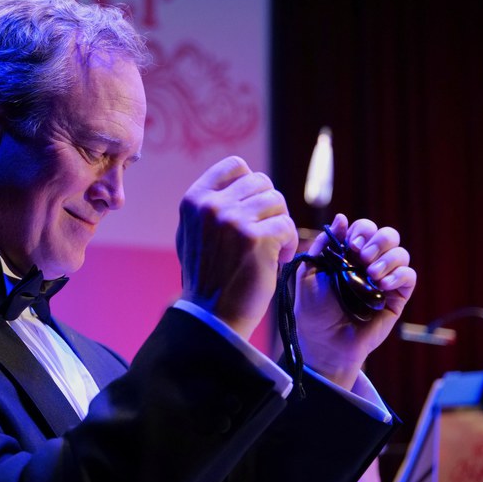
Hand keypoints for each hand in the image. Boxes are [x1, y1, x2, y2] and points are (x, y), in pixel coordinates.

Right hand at [177, 157, 297, 338]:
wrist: (211, 316)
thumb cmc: (207, 276)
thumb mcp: (194, 232)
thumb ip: (211, 205)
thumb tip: (237, 181)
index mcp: (194, 199)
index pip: (235, 165)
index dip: (250, 183)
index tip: (251, 207)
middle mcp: (211, 205)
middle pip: (262, 182)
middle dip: (269, 208)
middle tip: (264, 233)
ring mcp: (233, 220)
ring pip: (278, 202)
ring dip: (280, 225)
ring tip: (270, 248)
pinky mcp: (256, 239)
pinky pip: (288, 226)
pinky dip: (288, 244)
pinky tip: (276, 260)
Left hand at [295, 214, 416, 388]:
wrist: (323, 339)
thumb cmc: (313, 307)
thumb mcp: (310, 271)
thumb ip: (324, 244)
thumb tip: (342, 217)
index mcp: (349, 253)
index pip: (365, 229)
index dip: (361, 231)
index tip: (350, 245)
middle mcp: (369, 263)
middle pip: (388, 235)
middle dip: (376, 240)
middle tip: (361, 256)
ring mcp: (385, 279)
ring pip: (401, 253)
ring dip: (386, 258)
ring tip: (370, 273)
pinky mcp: (396, 298)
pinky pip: (409, 276)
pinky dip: (398, 274)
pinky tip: (382, 283)